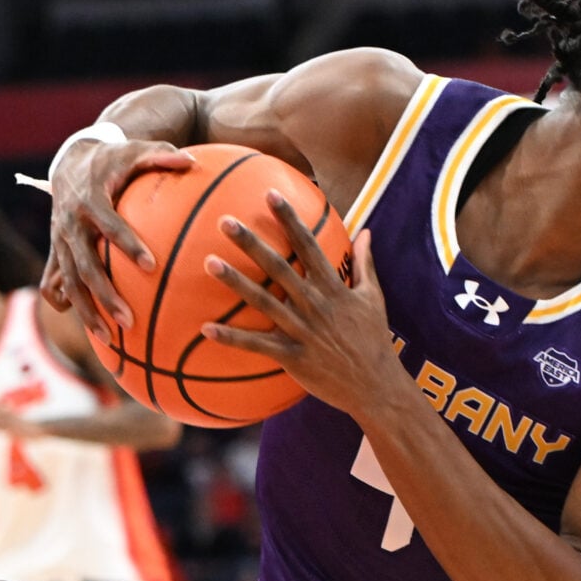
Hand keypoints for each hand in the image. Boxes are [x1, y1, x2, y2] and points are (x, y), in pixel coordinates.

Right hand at [40, 137, 196, 340]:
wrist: (71, 161)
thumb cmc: (111, 159)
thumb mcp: (134, 151)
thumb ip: (161, 155)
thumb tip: (192, 162)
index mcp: (89, 199)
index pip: (109, 225)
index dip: (128, 244)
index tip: (152, 265)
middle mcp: (70, 224)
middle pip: (85, 265)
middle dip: (106, 294)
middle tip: (130, 319)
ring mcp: (60, 241)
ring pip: (70, 283)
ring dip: (88, 312)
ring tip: (110, 338)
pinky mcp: (57, 252)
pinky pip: (60, 285)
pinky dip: (74, 307)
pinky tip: (95, 330)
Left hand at [202, 199, 411, 421]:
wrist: (375, 386)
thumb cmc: (373, 340)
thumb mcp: (374, 297)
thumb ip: (364, 263)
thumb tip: (366, 232)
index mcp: (333, 287)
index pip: (308, 244)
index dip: (289, 218)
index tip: (270, 194)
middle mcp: (314, 304)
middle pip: (278, 267)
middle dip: (251, 243)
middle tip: (224, 221)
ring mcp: (301, 331)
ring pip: (263, 301)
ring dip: (235, 282)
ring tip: (209, 262)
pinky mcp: (292, 357)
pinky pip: (257, 346)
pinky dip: (232, 338)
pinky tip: (205, 329)